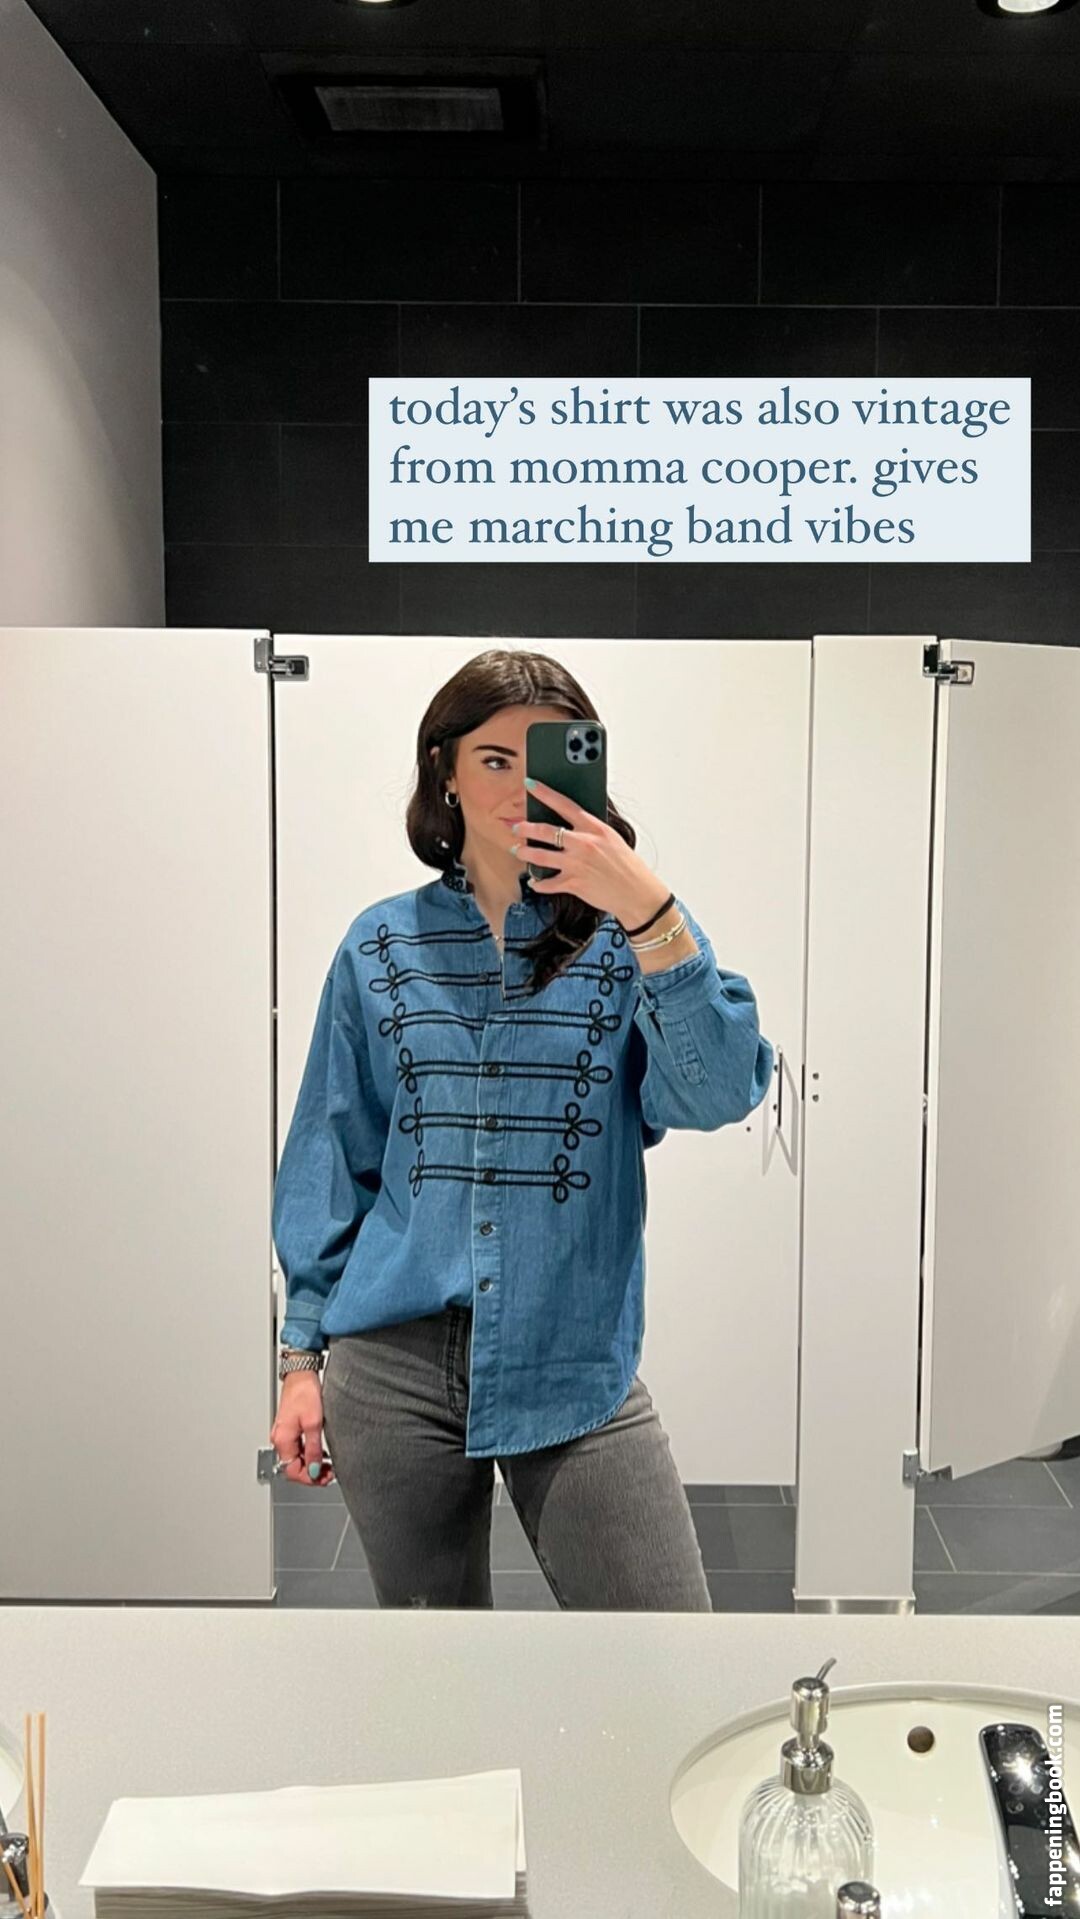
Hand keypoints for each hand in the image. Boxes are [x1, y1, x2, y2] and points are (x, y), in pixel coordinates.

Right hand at [271, 1373, 334, 1486]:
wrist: (301, 1373)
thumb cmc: (305, 1392)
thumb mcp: (314, 1423)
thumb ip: (313, 1449)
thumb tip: (314, 1470)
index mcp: (283, 1439)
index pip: (291, 1471)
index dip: (309, 1479)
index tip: (324, 1479)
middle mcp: (280, 1438)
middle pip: (293, 1467)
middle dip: (311, 1474)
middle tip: (329, 1474)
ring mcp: (284, 1433)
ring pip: (296, 1459)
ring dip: (311, 1465)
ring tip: (328, 1466)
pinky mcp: (289, 1428)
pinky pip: (297, 1449)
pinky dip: (309, 1455)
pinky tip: (321, 1454)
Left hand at [512, 777, 671, 926]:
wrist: (637, 893)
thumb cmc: (627, 866)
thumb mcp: (612, 839)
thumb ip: (591, 830)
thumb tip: (571, 823)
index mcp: (594, 828)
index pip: (564, 804)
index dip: (544, 793)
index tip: (530, 784)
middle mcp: (583, 844)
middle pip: (544, 831)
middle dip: (525, 828)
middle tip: (517, 828)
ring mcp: (576, 864)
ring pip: (539, 856)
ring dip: (524, 853)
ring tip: (518, 851)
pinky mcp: (573, 884)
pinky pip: (547, 883)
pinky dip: (538, 883)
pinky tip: (534, 881)